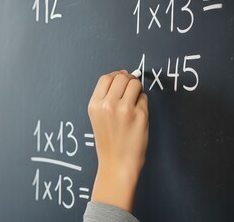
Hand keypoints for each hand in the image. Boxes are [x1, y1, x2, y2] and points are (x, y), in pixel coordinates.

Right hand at [88, 70, 148, 211]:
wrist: (117, 163)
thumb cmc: (109, 142)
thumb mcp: (97, 117)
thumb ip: (106, 97)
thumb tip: (124, 75)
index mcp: (95, 105)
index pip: (106, 78)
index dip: (116, 76)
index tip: (122, 80)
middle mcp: (108, 105)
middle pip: (121, 77)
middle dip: (128, 81)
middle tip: (131, 91)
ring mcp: (125, 109)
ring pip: (135, 83)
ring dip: (137, 89)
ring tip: (134, 102)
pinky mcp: (140, 115)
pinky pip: (144, 98)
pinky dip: (143, 103)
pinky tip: (138, 115)